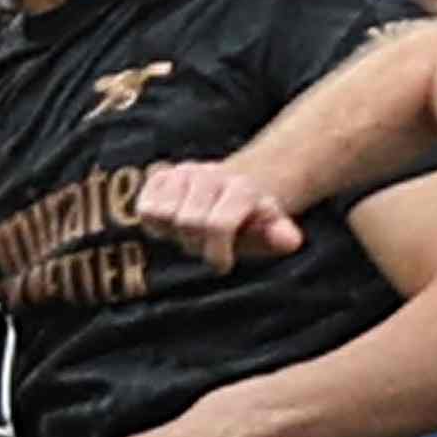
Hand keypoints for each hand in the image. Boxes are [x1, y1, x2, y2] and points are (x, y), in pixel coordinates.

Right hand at [123, 157, 299, 269]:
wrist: (233, 192)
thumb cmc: (250, 222)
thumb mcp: (269, 232)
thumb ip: (278, 236)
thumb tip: (292, 240)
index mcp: (241, 188)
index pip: (218, 224)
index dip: (217, 254)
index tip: (224, 265)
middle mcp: (211, 174)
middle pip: (187, 222)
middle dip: (196, 244)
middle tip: (208, 246)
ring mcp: (183, 172)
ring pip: (160, 213)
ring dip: (173, 231)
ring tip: (192, 232)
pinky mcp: (161, 175)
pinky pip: (144, 206)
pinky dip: (156, 220)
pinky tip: (175, 221)